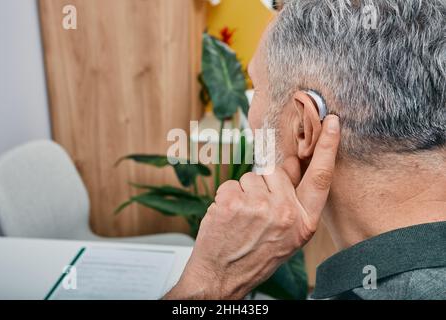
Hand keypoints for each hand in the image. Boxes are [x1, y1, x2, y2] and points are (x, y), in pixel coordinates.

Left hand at [164, 115, 340, 299]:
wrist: (222, 276)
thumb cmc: (256, 255)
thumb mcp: (288, 234)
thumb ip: (294, 199)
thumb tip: (292, 163)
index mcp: (304, 222)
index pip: (320, 178)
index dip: (327, 147)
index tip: (331, 122)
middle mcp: (285, 214)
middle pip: (277, 172)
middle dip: (265, 184)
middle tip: (256, 212)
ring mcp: (259, 207)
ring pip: (253, 176)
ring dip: (245, 192)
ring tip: (242, 218)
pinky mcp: (233, 202)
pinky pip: (232, 183)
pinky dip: (227, 196)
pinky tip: (228, 217)